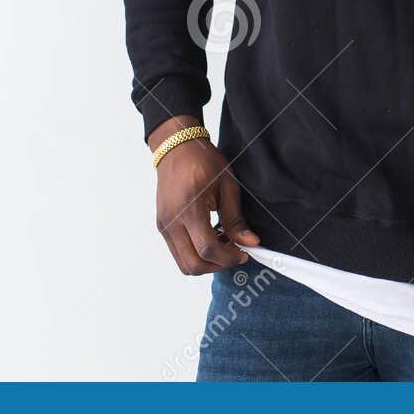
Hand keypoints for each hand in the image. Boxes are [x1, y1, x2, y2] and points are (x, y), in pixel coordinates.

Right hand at [149, 115, 259, 274]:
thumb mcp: (227, 185)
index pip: (207, 248)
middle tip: (235, 253)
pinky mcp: (162, 227)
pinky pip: (178, 252)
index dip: (229, 257)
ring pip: (183, 263)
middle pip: (192, 264)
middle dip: (217, 265)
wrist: (176, 148)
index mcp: (188, 208)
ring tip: (223, 244)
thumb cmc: (202, 160)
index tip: (244, 253)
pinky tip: (210, 237)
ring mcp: (163, 226)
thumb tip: (250, 243)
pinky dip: (196, 253)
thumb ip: (236, 218)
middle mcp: (171, 221)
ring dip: (206, 262)